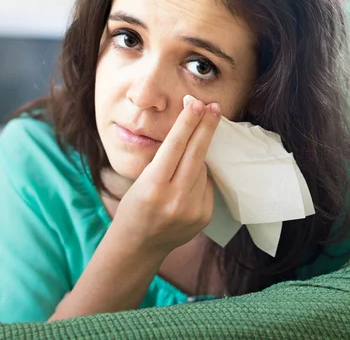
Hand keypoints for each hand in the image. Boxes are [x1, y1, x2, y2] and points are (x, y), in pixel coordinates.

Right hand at [111, 99, 220, 256]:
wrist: (138, 246)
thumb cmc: (134, 207)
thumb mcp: (141, 180)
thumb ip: (166, 160)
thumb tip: (191, 133)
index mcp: (153, 186)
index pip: (175, 146)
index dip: (187, 123)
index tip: (196, 104)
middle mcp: (175, 199)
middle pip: (197, 154)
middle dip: (206, 127)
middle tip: (215, 108)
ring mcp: (192, 210)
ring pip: (203, 169)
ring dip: (199, 157)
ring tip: (183, 163)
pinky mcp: (204, 216)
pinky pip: (206, 185)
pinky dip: (199, 177)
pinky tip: (186, 183)